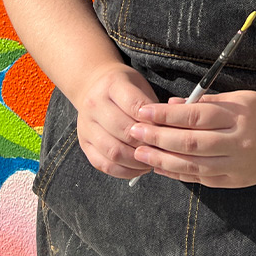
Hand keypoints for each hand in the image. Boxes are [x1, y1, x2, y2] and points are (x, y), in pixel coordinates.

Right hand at [75, 63, 159, 179]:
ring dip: (136, 161)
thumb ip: (153, 106)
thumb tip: (171, 131)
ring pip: (113, 151)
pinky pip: (103, 164)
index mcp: (112, 85)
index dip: (154, 122)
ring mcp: (86, 126)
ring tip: (152, 161)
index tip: (169, 131)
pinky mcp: (84, 143)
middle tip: (164, 150)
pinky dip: (123, 171)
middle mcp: (94, 104)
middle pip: (124, 131)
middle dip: (147, 144)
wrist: (93, 85)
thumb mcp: (140, 85)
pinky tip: (138, 168)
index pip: (135, 106)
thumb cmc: (125, 87)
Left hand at [128, 90, 255, 187]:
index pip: (195, 117)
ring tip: (140, 152)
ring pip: (193, 166)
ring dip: (163, 160)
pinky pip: (202, 179)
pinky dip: (179, 174)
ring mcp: (235, 166)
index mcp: (236, 117)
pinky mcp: (234, 182)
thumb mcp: (238, 98)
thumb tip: (172, 104)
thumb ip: (205, 103)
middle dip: (158, 138)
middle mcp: (236, 143)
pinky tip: (161, 167)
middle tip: (134, 132)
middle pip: (190, 143)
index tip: (144, 112)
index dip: (167, 116)